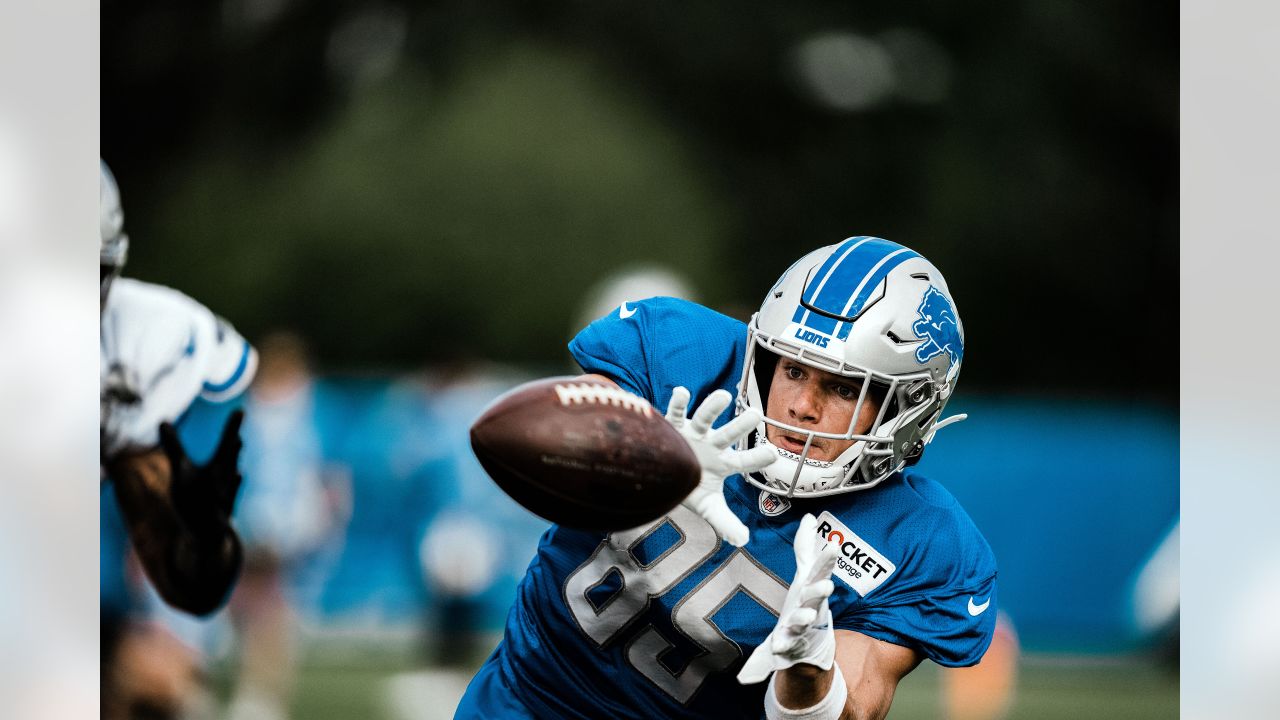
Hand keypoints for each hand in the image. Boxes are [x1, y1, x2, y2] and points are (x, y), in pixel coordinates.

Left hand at [160, 409, 244, 537]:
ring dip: (231, 464)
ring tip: (237, 445)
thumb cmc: (196, 496)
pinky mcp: (220, 515)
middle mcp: (222, 479)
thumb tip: (162, 421)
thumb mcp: (183, 470)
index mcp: (216, 467)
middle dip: (231, 444)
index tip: (240, 410)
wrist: (208, 532)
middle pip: (227, 458)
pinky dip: (230, 490)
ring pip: (227, 478)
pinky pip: (226, 502)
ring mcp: (222, 496)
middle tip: (238, 430)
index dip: (231, 428)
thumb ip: (174, 447)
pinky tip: (238, 476)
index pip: (225, 444)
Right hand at [665, 387, 775, 546]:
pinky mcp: (673, 427)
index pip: (743, 461)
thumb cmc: (689, 486)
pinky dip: (677, 403)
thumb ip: (725, 522)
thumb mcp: (708, 506)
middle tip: (755, 414)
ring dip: (712, 407)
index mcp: (723, 463)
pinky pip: (675, 413)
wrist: (663, 476)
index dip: (757, 458)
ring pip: (704, 419)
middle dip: (740, 426)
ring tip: (723, 396)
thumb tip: (743, 541)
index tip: (774, 454)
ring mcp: (693, 434)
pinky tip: (681, 392)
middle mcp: (711, 445)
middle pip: (728, 435)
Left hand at [738, 513, 839, 683]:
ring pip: (804, 618)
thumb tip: (810, 516)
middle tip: (827, 586)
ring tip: (807, 616)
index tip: (834, 546)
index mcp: (812, 585)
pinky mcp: (790, 639)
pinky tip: (777, 645)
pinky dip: (783, 643)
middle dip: (821, 589)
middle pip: (816, 594)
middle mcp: (810, 602)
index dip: (827, 558)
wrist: (806, 640)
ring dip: (805, 616)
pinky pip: (786, 641)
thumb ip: (806, 545)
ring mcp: (802, 622)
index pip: (820, 569)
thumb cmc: (807, 599)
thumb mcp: (806, 570)